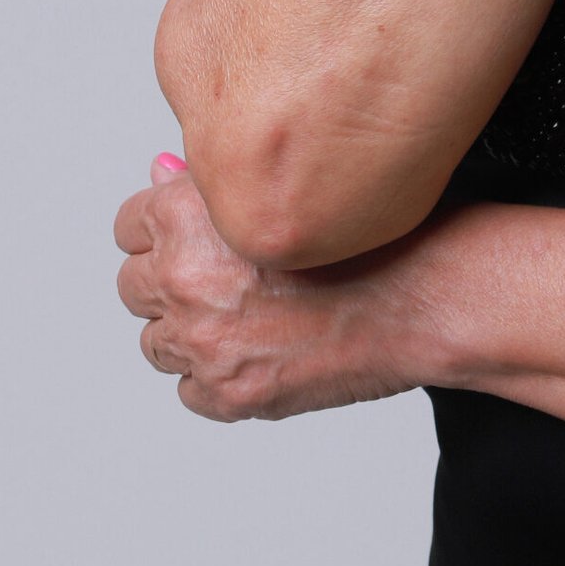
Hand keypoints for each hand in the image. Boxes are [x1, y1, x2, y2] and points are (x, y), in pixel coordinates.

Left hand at [114, 154, 418, 421]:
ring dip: (191, 331)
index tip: (190, 236)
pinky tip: (267, 350)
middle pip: (134, 285)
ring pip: (157, 343)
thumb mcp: (293, 182)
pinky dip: (219, 376)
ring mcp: (204, 343)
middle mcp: (187, 279)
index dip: (163, 227)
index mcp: (192, 216)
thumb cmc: (379, 231)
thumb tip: (161, 171)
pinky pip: (190, 390)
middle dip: (170, 281)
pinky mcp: (228, 394)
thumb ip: (212, 181)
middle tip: (227, 279)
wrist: (434, 295)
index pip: (130, 224)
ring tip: (254, 316)